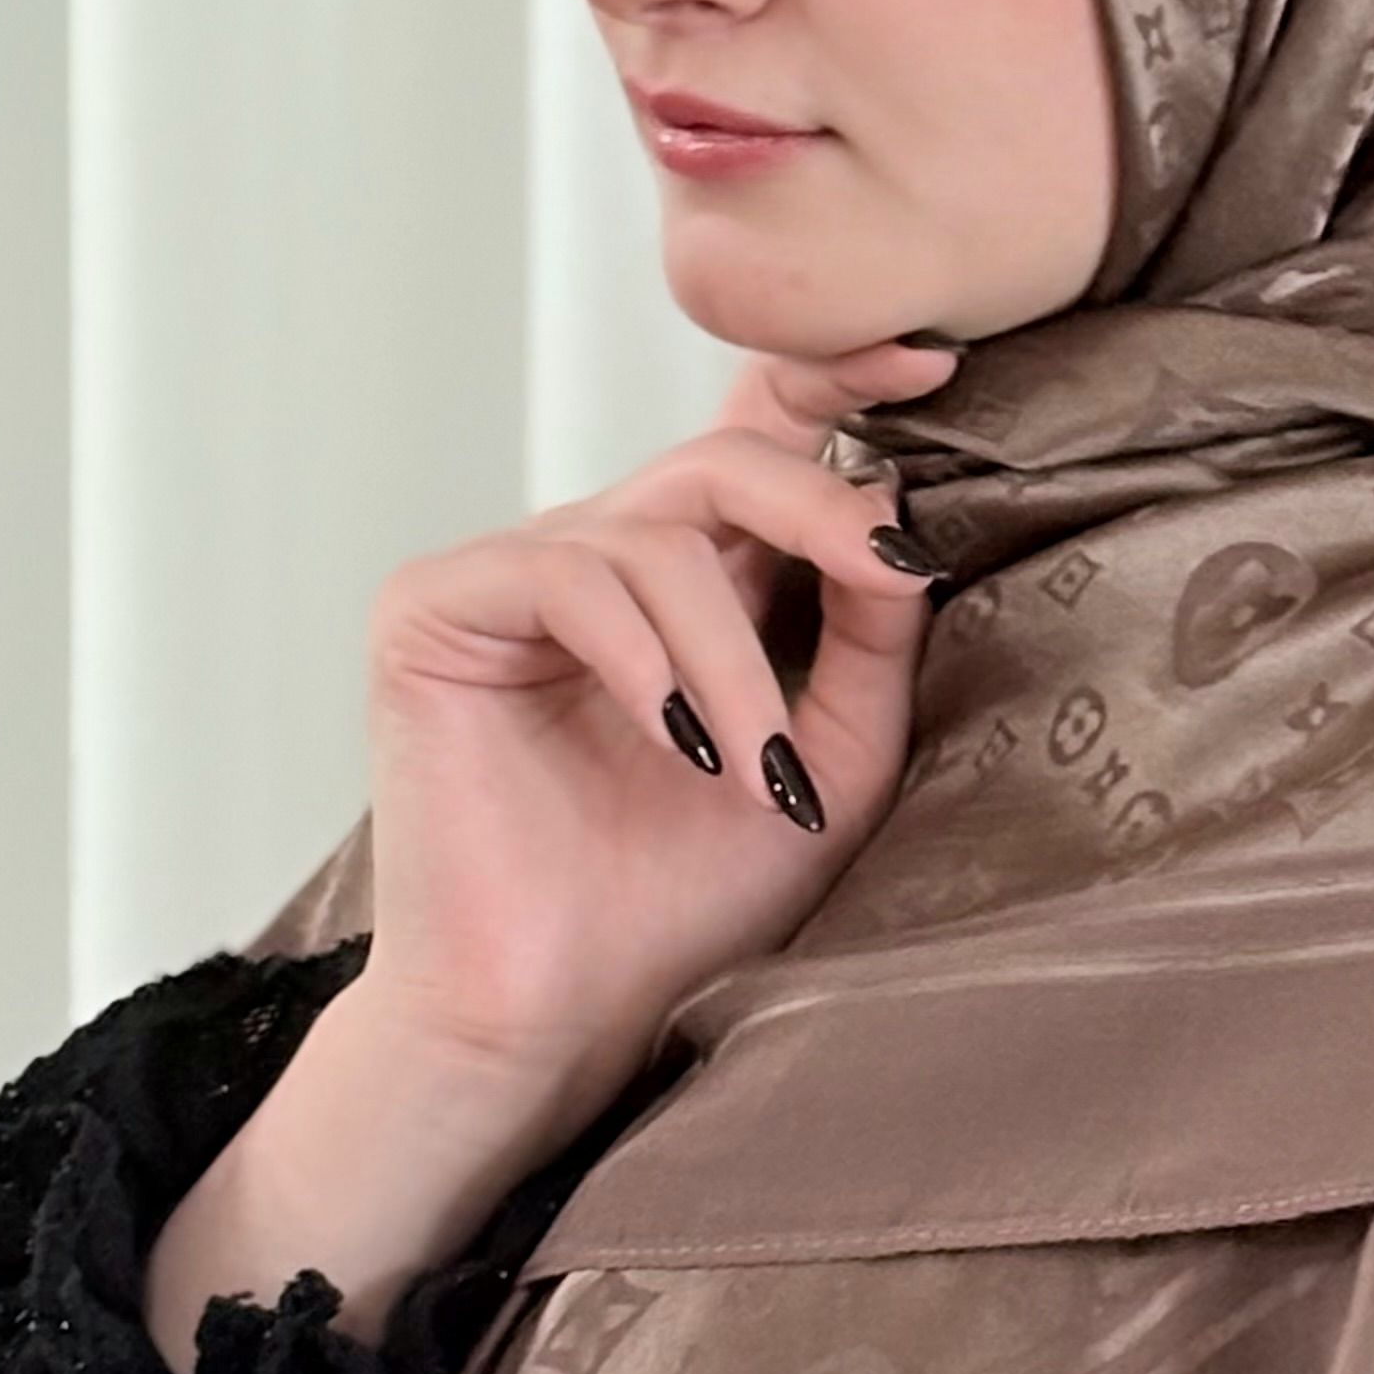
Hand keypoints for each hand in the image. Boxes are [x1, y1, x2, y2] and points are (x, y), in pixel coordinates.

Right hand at [142, 337, 962, 1373]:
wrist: (558, 1016)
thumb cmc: (682, 905)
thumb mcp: (829, 763)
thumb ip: (867, 641)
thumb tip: (903, 524)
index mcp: (691, 579)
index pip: (758, 432)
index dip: (834, 375)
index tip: (935, 357)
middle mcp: (602, 556)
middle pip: (726, 459)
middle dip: (824, 505)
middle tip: (896, 568)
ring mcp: (515, 576)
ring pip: (660, 535)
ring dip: (737, 658)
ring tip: (757, 774)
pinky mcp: (437, 608)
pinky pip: (568, 573)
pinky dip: (644, 658)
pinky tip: (677, 743)